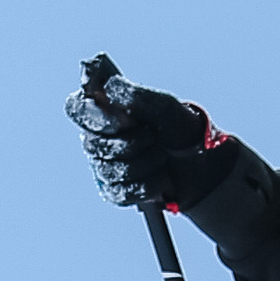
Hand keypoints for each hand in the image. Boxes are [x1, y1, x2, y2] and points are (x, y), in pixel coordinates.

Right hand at [67, 54, 240, 211]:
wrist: (203, 164)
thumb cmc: (180, 129)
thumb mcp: (166, 106)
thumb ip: (137, 95)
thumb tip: (110, 88)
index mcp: (106, 109)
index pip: (76, 108)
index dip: (92, 115)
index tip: (120, 120)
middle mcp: (99, 137)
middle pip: (93, 143)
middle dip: (130, 143)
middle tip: (152, 137)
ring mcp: (105, 165)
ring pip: (108, 169)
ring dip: (144, 163)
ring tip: (161, 156)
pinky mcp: (116, 191)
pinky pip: (120, 192)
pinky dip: (147, 185)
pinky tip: (161, 177)